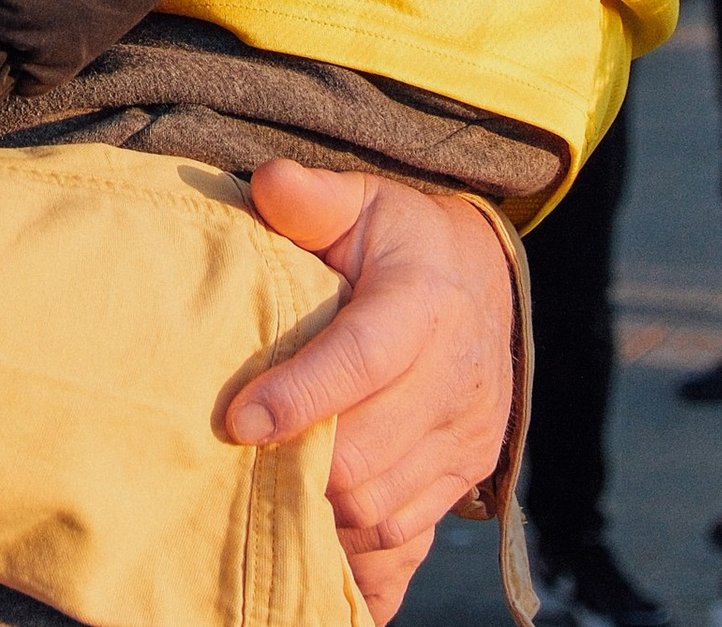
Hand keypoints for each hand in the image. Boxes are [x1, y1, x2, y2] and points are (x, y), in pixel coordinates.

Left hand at [227, 160, 513, 620]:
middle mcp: (455, 375)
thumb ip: (312, 196)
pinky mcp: (466, 472)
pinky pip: (408, 531)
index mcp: (423, 301)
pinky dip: (357, 538)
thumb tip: (268, 184)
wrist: (483, 276)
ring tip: (266, 489)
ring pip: (385, 504)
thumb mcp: (361, 199)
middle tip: (238, 461)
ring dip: (323, 508)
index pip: (361, 358)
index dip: (300, 396)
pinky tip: (314, 523)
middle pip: (370, 450)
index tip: (239, 420)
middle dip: (300, 463)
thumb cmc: (400, 237)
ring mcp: (466, 433)